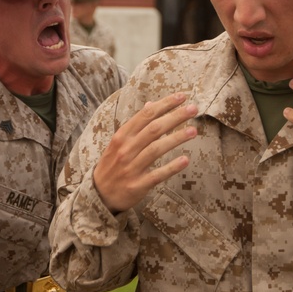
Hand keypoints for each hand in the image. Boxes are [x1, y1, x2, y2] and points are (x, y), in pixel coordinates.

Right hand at [92, 92, 197, 212]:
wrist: (99, 195)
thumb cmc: (112, 165)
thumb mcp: (118, 142)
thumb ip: (135, 125)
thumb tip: (151, 105)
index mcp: (121, 137)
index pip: (145, 115)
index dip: (164, 104)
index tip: (181, 96)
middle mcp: (126, 150)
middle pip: (153, 129)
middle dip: (174, 117)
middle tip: (193, 109)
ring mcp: (131, 168)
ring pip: (156, 149)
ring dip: (176, 138)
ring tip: (193, 131)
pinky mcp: (138, 185)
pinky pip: (157, 174)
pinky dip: (171, 167)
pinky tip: (185, 160)